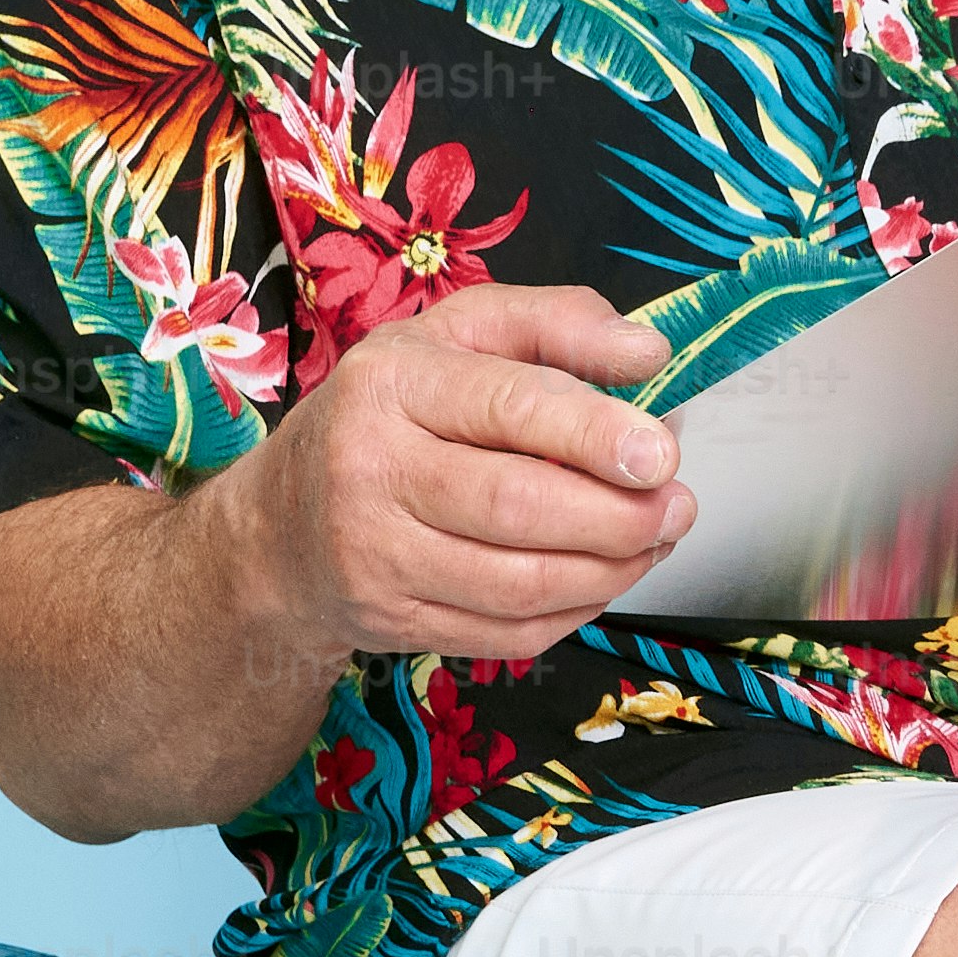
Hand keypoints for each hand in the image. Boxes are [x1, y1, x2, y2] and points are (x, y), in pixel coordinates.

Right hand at [216, 278, 694, 663]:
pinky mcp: (391, 621)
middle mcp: (370, 468)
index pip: (507, 406)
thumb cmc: (389, 415)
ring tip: (654, 540)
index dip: (594, 434)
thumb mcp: (457, 336)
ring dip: (612, 570)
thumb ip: (556, 323)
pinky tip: (602, 578)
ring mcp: (374, 556)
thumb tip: (648, 352)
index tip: (662, 454)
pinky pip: (509, 633)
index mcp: (393, 382)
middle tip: (677, 506)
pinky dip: (575, 612)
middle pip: (519, 507)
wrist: (279, 527)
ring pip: (520, 583)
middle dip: (620, 516)